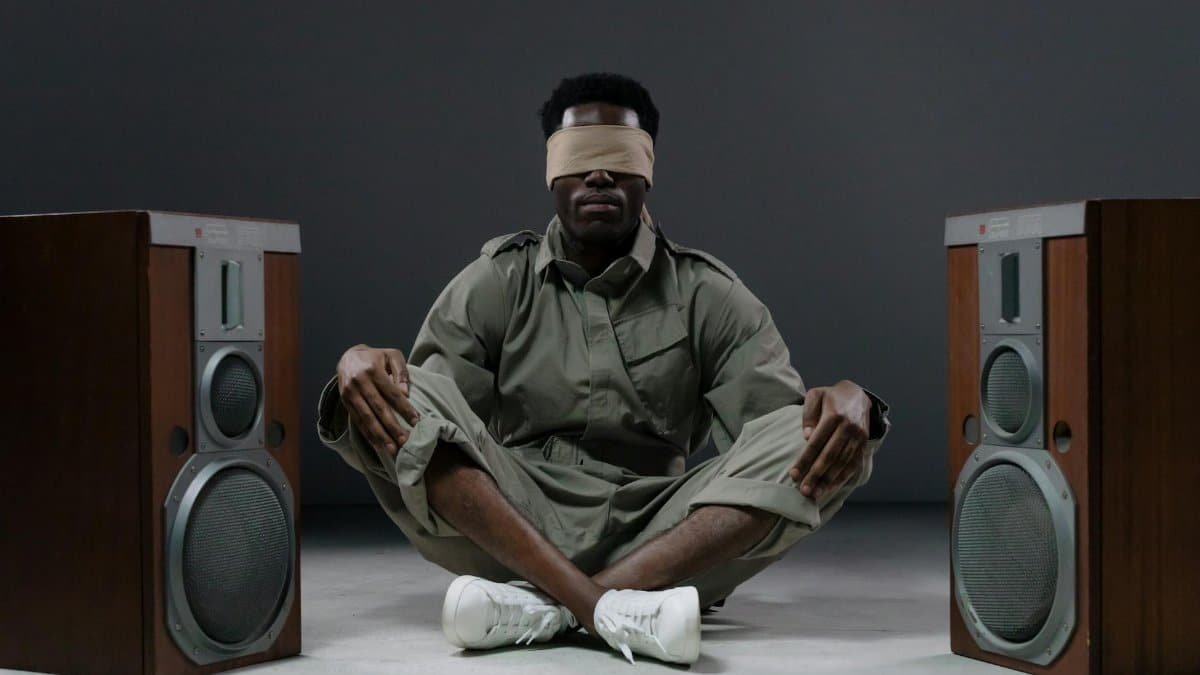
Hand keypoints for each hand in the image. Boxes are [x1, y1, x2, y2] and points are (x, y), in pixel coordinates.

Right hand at [336, 344, 420, 459]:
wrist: (348, 357)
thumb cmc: (376, 357)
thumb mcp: (392, 355)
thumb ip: (402, 372)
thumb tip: (406, 394)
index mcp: (372, 370)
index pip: (391, 393)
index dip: (404, 408)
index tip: (416, 421)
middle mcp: (359, 383)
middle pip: (378, 409)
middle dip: (392, 427)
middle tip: (404, 441)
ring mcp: (350, 394)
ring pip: (366, 418)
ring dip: (379, 436)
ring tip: (392, 449)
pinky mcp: (345, 403)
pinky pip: (358, 421)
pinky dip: (368, 435)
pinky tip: (378, 445)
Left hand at [790, 380, 870, 499]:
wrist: (858, 395)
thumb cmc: (830, 397)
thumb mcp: (815, 396)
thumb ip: (808, 415)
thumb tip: (806, 437)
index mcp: (834, 416)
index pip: (816, 443)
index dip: (804, 460)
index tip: (794, 474)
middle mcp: (848, 428)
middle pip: (830, 456)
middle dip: (816, 475)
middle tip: (804, 490)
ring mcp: (858, 437)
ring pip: (842, 463)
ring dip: (828, 481)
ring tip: (815, 494)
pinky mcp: (863, 444)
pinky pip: (853, 464)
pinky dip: (842, 478)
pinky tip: (830, 487)